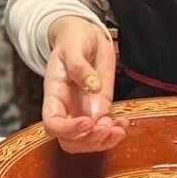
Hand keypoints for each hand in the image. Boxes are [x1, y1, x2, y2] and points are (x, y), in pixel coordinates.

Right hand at [43, 16, 127, 152]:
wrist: (85, 36)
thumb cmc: (73, 40)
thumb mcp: (73, 47)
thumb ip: (79, 66)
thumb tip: (93, 85)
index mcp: (54, 94)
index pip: (52, 124)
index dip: (68, 130)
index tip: (88, 122)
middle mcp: (67, 108)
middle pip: (70, 141)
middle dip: (88, 141)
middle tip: (105, 127)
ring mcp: (84, 110)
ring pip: (87, 141)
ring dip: (104, 141)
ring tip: (118, 128)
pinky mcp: (100, 108)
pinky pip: (105, 130)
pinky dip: (115, 132)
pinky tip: (123, 123)